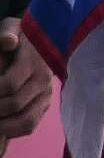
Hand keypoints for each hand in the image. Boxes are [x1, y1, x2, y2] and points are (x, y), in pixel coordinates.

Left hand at [0, 19, 51, 139]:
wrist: (42, 42)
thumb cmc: (20, 35)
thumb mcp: (11, 27)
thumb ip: (7, 33)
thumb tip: (9, 42)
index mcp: (34, 61)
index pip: (10, 83)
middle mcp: (43, 81)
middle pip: (15, 103)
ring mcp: (46, 95)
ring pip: (25, 120)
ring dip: (2, 125)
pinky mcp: (45, 105)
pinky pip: (30, 125)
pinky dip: (12, 130)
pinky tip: (0, 126)